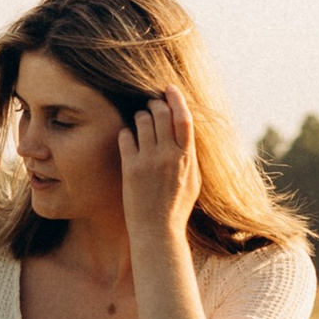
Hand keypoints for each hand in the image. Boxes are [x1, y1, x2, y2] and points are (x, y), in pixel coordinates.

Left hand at [118, 85, 197, 244]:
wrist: (157, 230)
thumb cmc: (177, 206)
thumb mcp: (194, 180)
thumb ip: (190, 155)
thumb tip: (186, 132)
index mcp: (187, 157)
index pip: (183, 118)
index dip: (176, 99)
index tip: (169, 88)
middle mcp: (168, 155)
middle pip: (161, 113)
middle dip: (155, 104)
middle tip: (151, 105)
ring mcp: (148, 160)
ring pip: (142, 120)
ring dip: (140, 116)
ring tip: (140, 123)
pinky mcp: (130, 168)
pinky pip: (125, 136)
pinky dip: (126, 133)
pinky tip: (129, 139)